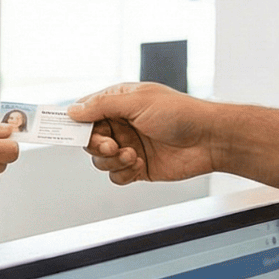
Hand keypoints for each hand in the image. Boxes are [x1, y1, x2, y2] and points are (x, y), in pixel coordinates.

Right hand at [69, 82, 220, 184]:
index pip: (86, 112)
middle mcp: (121, 124)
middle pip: (89, 140)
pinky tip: (139, 165)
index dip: (76, 123)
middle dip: (97, 145)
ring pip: (100, 160)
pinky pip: (116, 176)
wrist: (210, 140)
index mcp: (119, 102)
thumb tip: (73, 110)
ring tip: (132, 155)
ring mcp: (129, 146)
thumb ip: (103, 106)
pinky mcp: (138, 167)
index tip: (68, 133)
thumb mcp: (138, 102)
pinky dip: (123, 173)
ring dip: (111, 160)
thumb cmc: (180, 114)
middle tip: (111, 145)